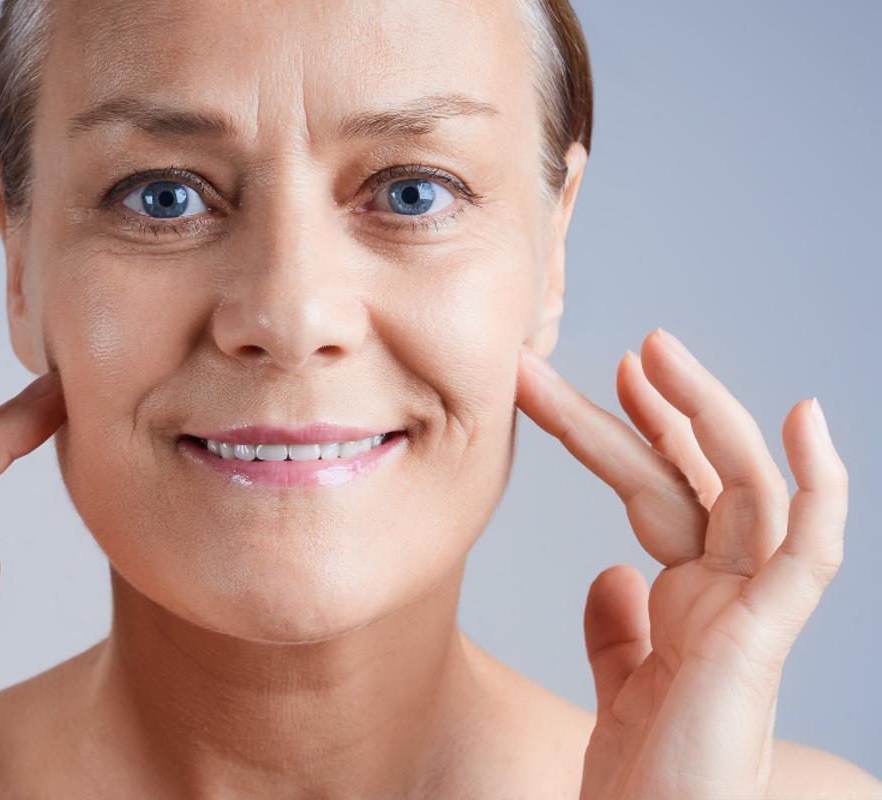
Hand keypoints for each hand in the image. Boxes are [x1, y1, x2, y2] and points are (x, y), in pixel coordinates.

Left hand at [515, 328, 847, 799]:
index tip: (604, 382)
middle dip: (660, 409)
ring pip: (743, 491)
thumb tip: (609, 572)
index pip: (666, 493)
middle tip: (629, 346)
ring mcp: (750, 614)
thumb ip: (620, 632)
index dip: (636, 435)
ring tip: (660, 354)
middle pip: (694, 478)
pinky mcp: (766, 640)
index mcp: (693, 602)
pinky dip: (819, 487)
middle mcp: (727, 597)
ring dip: (708, 417)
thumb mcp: (622, 687)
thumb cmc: (646, 779)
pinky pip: (810, 553)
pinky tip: (806, 422)